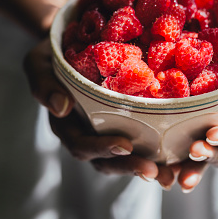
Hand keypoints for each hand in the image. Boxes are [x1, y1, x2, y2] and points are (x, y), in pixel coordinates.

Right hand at [23, 39, 175, 187]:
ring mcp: (106, 132)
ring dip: (147, 168)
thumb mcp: (39, 62)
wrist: (73, 43)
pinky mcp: (126, 124)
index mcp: (67, 126)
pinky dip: (157, 154)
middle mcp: (87, 134)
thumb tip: (61, 107)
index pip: (82, 145)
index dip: (103, 149)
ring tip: (170, 175)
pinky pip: (141, 144)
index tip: (126, 145)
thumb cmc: (54, 53)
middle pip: (107, 161)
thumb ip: (44, 84)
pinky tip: (178, 160)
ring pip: (126, 159)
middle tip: (155, 172)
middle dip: (131, 167)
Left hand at [177, 44, 217, 191]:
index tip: (213, 134)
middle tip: (194, 150)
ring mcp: (207, 130)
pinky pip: (178, 145)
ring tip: (173, 173)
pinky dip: (169, 157)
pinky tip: (154, 164)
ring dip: (189, 166)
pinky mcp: (186, 124)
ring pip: (199, 157)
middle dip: (207, 156)